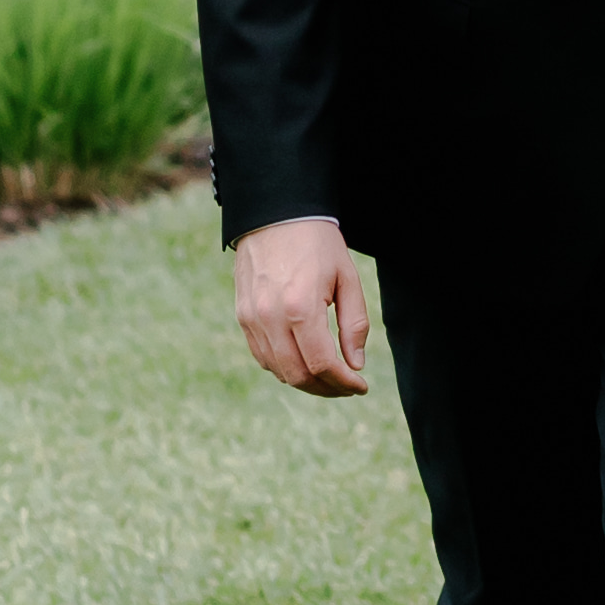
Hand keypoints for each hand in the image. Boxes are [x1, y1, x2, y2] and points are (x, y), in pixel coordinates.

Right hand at [233, 211, 370, 394]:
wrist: (275, 215)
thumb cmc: (317, 244)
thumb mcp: (347, 278)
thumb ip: (354, 324)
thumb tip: (355, 364)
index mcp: (300, 307)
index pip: (321, 364)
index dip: (343, 383)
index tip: (361, 386)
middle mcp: (271, 318)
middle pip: (298, 375)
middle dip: (326, 388)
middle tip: (347, 387)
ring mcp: (252, 320)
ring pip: (278, 371)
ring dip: (306, 382)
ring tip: (329, 377)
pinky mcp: (243, 317)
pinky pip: (263, 357)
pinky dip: (284, 368)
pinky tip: (304, 362)